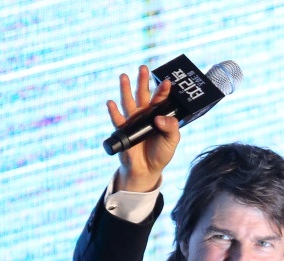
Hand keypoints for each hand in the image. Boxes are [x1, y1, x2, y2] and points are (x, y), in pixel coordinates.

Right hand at [106, 65, 180, 193]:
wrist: (147, 169)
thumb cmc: (160, 153)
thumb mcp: (172, 141)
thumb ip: (171, 128)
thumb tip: (159, 118)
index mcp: (158, 115)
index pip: (160, 99)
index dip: (163, 90)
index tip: (167, 82)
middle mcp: (144, 114)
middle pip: (143, 94)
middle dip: (143, 81)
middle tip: (143, 67)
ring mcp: (133, 121)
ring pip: (128, 102)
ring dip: (125, 90)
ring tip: (124, 76)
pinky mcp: (124, 130)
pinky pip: (118, 120)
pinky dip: (113, 112)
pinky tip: (111, 103)